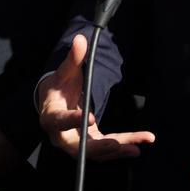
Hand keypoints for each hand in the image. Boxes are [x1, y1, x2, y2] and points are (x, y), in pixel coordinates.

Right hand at [39, 34, 154, 159]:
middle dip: (99, 147)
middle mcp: (62, 136)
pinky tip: (138, 147)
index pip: (59, 121)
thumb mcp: (64, 72)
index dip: (72, 121)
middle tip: (117, 145)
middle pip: (79, 147)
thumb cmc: (59, 86)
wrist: (54, 103)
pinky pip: (106, 148)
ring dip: (117, 150)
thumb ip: (74, 58)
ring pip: (96, 152)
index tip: (90, 118)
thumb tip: (81, 39)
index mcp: (51, 116)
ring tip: (136, 148)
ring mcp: (76, 143)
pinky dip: (121, 147)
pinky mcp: (89, 143)